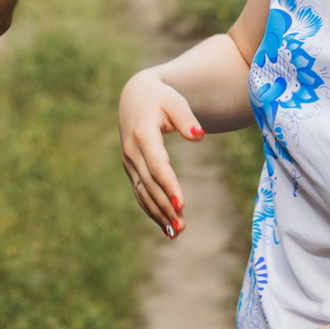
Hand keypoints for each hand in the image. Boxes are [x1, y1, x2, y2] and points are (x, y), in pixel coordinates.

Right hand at [120, 68, 205, 237]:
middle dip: (165, 206)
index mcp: (142, 134)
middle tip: (182, 226)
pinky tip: (166, 227)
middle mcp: (132, 151)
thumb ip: (186, 118)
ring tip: (177, 231)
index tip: (182, 203)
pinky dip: (152, 211)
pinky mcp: (132, 170)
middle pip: (150, 184)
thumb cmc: (160, 98)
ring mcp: (130, 162)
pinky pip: (140, 193)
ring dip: (159, 213)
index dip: (169, 184)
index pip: (157, 164)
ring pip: (143, 192)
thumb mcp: (174, 101)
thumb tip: (199, 136)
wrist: (135, 97)